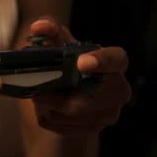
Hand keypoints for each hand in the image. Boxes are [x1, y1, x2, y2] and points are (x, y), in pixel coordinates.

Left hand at [30, 18, 130, 134]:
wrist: (74, 90)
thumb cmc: (71, 62)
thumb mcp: (62, 44)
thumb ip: (51, 30)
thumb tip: (38, 26)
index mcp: (116, 64)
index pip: (116, 60)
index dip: (101, 61)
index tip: (81, 63)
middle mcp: (119, 91)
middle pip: (86, 100)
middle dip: (56, 97)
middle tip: (36, 90)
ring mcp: (109, 114)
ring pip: (70, 115)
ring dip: (48, 106)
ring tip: (39, 96)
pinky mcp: (94, 129)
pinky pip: (63, 127)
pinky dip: (48, 117)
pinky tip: (45, 107)